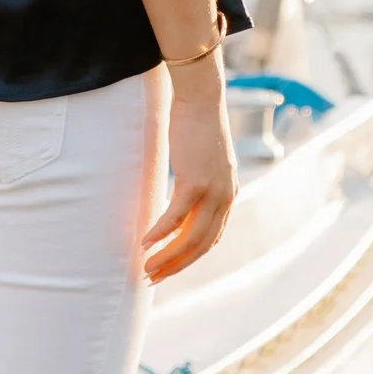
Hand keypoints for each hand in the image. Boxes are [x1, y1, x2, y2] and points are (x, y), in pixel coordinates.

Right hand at [140, 61, 234, 282]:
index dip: (189, 257)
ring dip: (167, 257)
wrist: (201, 96)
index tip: (168, 267)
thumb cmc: (196, 123)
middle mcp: (225, 197)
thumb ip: (195, 181)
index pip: (211, 237)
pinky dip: (160, 232)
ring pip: (190, 238)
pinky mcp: (196, 180)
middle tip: (153, 277)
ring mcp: (213, 190)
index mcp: (228, 194)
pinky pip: (176, 216)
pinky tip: (145, 241)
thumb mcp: (201, 159)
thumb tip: (176, 196)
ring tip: (146, 267)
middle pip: (201, 245)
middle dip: (176, 266)